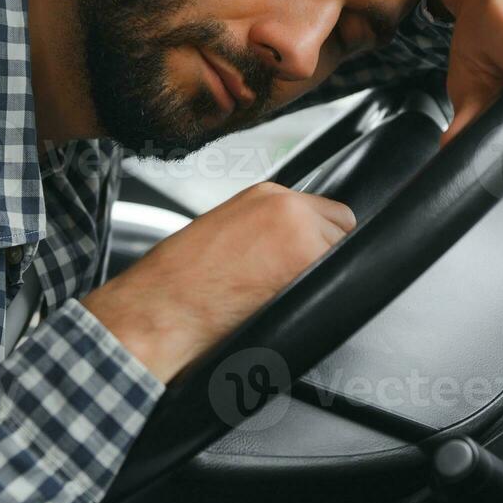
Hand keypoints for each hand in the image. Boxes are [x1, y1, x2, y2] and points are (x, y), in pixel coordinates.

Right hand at [82, 183, 355, 382]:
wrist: (160, 307)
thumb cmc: (177, 281)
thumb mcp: (223, 232)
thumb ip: (264, 229)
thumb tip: (286, 247)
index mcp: (265, 195)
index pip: (325, 210)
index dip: (317, 238)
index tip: (302, 258)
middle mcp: (287, 206)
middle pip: (342, 227)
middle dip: (326, 253)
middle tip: (292, 279)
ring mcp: (301, 233)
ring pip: (343, 254)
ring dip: (322, 276)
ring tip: (281, 294)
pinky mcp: (306, 263)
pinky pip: (337, 281)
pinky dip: (320, 297)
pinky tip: (286, 304)